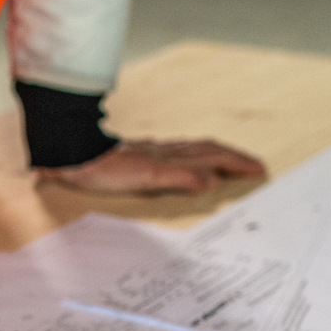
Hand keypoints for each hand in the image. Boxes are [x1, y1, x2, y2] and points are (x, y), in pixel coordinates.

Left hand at [37, 139, 266, 195]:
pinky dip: (188, 159)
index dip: (237, 163)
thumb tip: (212, 181)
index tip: (259, 170)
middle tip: (254, 167)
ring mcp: (150, 152)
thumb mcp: (146, 176)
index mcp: (171, 155)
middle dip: (233, 158)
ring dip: (213, 157)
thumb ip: (181, 177)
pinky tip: (180, 163)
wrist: (70, 155)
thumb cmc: (104, 168)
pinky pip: (172, 155)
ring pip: (191, 151)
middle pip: (208, 150)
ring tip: (227, 164)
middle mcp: (164, 150)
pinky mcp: (134, 156)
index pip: (214, 157)